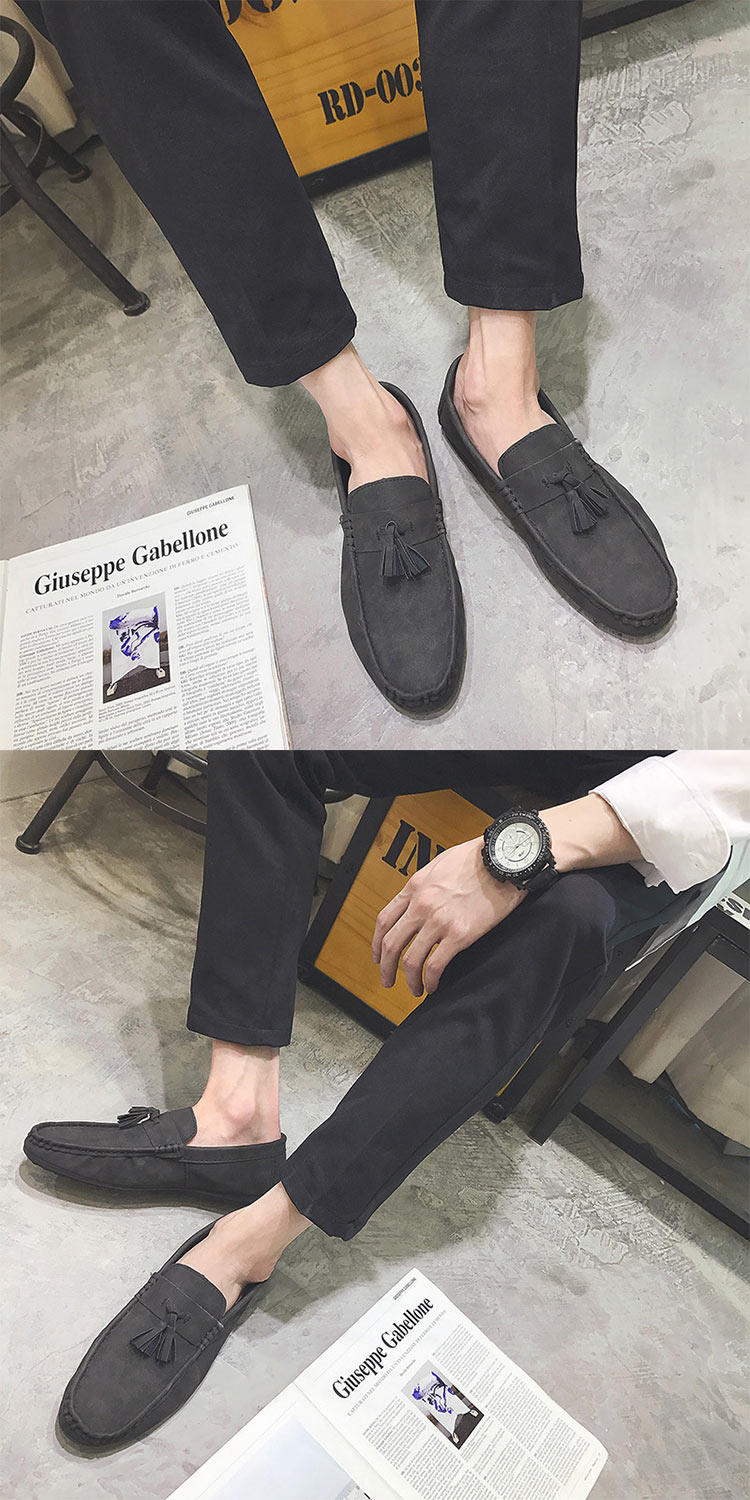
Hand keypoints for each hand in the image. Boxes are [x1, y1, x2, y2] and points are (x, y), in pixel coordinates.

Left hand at [372, 837, 525, 998]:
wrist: (502, 861)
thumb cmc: (476, 859)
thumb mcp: (439, 864)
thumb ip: (424, 885)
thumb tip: (416, 904)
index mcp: (415, 887)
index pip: (384, 921)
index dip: (377, 943)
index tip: (379, 955)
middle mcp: (421, 905)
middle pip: (391, 943)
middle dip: (386, 967)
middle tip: (387, 979)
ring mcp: (438, 921)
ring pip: (410, 960)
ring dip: (409, 980)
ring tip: (414, 988)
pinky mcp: (459, 935)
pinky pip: (435, 965)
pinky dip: (430, 980)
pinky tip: (433, 985)